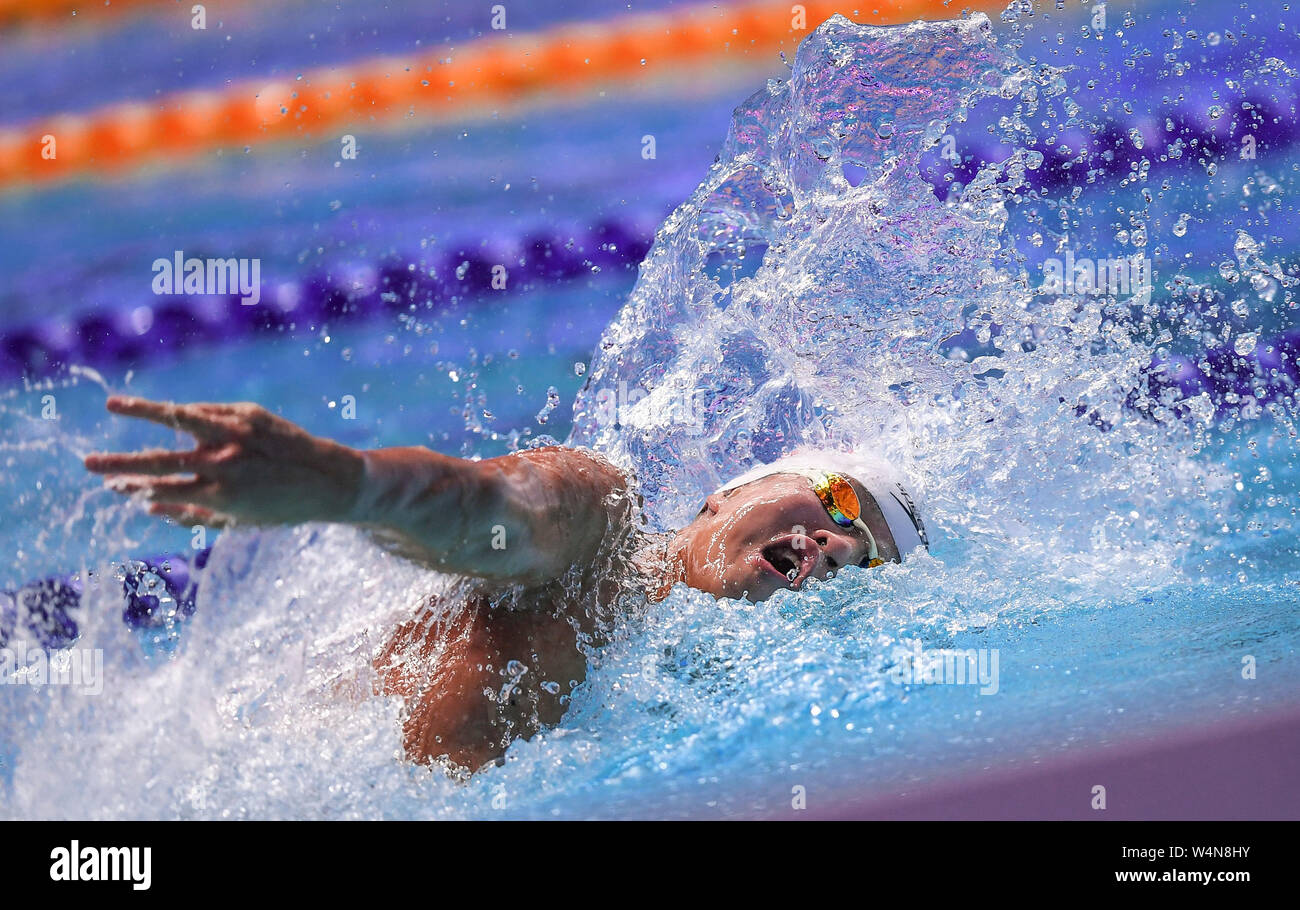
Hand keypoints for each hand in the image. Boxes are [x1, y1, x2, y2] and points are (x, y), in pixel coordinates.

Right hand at [85, 396, 363, 527]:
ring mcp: (238, 435)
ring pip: (181, 419)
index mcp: (220, 496)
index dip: (133, 489)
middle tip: (87, 464)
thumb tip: (147, 506)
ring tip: (113, 404)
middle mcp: (226, 464)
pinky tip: (164, 413)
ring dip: (143, 411)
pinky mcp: (249, 414)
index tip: (111, 487)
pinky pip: (207, 412)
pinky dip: (185, 414)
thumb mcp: (238, 522)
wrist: (329, 479)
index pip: (163, 491)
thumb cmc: (281, 507)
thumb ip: (191, 516)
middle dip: (120, 464)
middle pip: (161, 462)